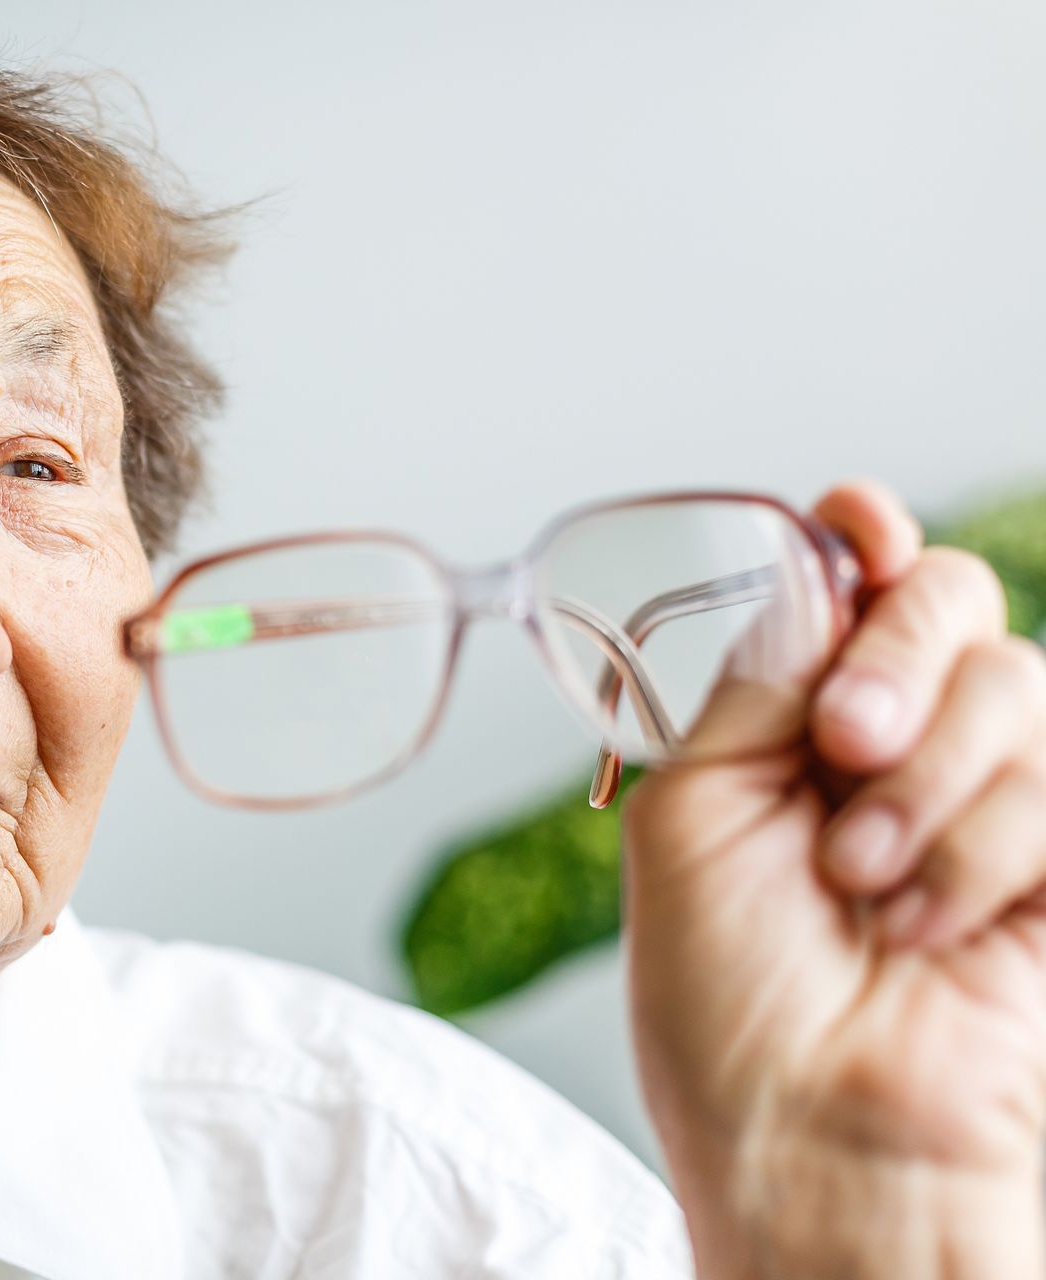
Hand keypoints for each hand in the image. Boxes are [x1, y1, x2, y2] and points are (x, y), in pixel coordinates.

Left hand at [621, 479, 1045, 1277]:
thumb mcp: (687, 815)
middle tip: (844, 741)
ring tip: (860, 884)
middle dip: (899, 657)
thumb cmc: (724, 1000)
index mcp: (786, 725)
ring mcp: (983, 798)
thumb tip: (811, 569)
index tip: (858, 524)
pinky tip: (925, 927)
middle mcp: (889, 746)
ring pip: (1017, 684)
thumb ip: (752, 686)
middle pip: (947, 598)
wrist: (813, 1137)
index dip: (862, 537)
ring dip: (926, 787)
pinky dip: (981, 854)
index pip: (848, 585)